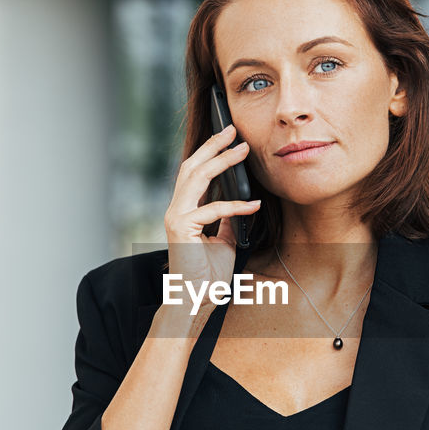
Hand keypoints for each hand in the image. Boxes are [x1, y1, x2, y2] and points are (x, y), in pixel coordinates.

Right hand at [162, 123, 261, 311]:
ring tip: (242, 150)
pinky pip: (212, 210)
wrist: (197, 299)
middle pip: (192, 166)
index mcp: (184, 210)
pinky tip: (253, 204)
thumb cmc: (208, 274)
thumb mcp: (225, 241)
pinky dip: (235, 206)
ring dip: (221, 161)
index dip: (211, 152)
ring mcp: (176, 217)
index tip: (230, 138)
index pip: (195, 172)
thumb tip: (244, 203)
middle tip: (234, 130)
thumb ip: (229, 221)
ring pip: (197, 178)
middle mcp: (176, 210)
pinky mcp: (181, 229)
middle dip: (213, 146)